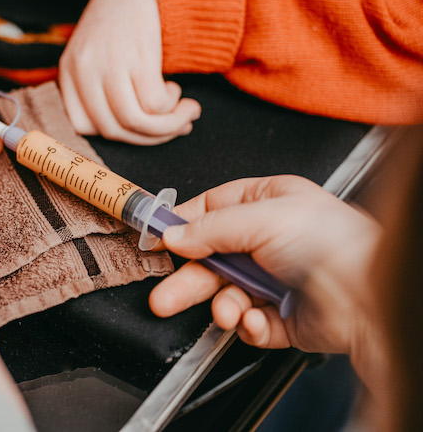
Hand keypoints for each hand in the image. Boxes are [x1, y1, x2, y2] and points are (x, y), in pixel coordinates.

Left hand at [58, 0, 200, 145]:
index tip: (139, 130)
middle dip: (149, 138)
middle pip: (112, 130)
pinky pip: (154, 104)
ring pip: (135, 122)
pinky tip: (177, 91)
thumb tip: (140, 135)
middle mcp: (83, 69)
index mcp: (68, 71)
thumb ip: (105, 91)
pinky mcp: (137, 55)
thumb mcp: (99, 55)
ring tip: (186, 113)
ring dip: (167, 127)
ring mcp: (108, 63)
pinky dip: (171, 106)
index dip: (114, 135)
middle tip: (176, 127)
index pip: (81, 126)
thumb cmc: (125, 23)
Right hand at [149, 176, 381, 355]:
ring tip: (226, 313)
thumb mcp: (262, 217)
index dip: (182, 226)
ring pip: (226, 295)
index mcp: (267, 204)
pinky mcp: (282, 317)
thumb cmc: (335, 243)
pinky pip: (249, 323)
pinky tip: (258, 321)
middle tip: (164, 296)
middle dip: (188, 280)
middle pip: (211, 259)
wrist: (371, 297)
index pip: (211, 210)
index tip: (157, 240)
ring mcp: (275, 280)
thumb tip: (174, 233)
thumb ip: (210, 227)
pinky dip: (250, 326)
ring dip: (223, 306)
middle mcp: (269, 240)